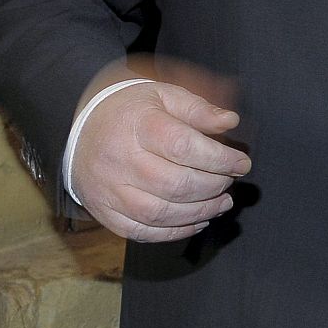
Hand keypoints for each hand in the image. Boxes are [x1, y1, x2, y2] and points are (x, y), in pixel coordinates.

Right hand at [70, 76, 248, 242]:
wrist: (85, 130)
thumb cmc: (132, 112)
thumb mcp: (165, 96)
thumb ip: (199, 109)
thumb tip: (230, 121)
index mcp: (137, 125)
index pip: (183, 146)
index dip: (220, 159)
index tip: (242, 164)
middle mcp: (119, 159)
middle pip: (175, 184)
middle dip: (213, 187)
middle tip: (229, 182)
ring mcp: (108, 189)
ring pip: (160, 213)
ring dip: (200, 212)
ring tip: (221, 203)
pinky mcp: (104, 211)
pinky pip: (141, 231)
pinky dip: (174, 231)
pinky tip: (197, 220)